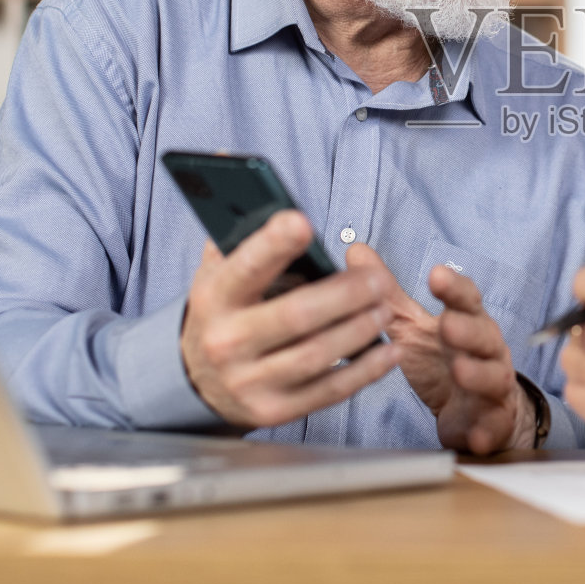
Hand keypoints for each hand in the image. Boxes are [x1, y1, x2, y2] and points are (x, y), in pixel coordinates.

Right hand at [180, 210, 398, 427]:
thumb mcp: (218, 271)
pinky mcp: (274, 410)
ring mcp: (250, 381)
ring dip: (359, 330)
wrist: (196, 378)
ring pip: (316, 354)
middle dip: (343, 295)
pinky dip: (365, 371)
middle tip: (376, 280)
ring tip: (384, 308)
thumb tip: (243, 173)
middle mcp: (228, 342)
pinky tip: (389, 351)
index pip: (245, 267)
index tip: (302, 222)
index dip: (273, 245)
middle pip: (295, 315)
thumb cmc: (223, 311)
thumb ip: (236, 228)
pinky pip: (328, 391)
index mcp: (215, 298)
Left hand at [348, 246, 534, 453]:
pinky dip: (487, 430)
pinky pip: (494, 426)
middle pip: (485, 335)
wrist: (479, 411)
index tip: (436, 274)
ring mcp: (493, 386)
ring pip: (493, 377)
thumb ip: (389, 296)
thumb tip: (355, 252)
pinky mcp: (493, 422)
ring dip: (478, 373)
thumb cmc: (445, 362)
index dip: (453, 288)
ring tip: (460, 370)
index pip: (466, 299)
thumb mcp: (415, 330)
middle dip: (468, 329)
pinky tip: (476, 435)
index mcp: (468, 323)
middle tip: (447, 324)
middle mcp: (486, 350)